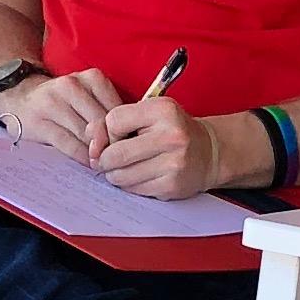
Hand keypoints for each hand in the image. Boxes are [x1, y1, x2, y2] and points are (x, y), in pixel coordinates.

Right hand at [1, 66, 121, 152]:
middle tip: (116, 160)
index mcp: (91, 78)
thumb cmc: (64, 101)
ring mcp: (52, 103)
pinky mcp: (39, 122)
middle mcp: (71, 86)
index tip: (127, 147)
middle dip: (110, 145)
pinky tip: (87, 162)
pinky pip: (68, 144)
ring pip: (85, 134)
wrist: (20, 97)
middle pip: (101, 123)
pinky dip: (81, 156)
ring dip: (96, 153)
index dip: (124, 132)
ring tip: (103, 163)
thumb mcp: (88, 96)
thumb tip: (132, 139)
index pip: (116, 110)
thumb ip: (107, 111)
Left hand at [89, 96, 226, 198]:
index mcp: (163, 110)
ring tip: (125, 167)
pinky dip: (130, 185)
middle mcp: (171, 136)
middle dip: (105, 159)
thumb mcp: (148, 114)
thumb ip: (115, 122)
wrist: (208, 152)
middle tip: (109, 159)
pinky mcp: (171, 185)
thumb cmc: (172, 131)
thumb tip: (91, 143)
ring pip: (120, 175)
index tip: (118, 135)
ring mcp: (173, 163)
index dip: (108, 131)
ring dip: (114, 174)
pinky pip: (134, 189)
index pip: (113, 121)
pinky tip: (140, 176)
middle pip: (114, 153)